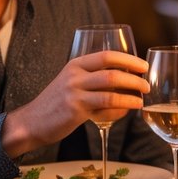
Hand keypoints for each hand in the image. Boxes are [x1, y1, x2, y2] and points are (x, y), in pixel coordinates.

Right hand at [0, 50, 148, 157]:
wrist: (31, 122)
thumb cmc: (56, 103)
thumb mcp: (71, 82)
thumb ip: (92, 78)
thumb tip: (125, 79)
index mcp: (75, 64)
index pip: (107, 56)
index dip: (129, 60)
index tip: (143, 66)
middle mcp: (74, 76)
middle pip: (112, 72)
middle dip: (134, 79)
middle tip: (146, 85)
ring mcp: (74, 93)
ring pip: (110, 91)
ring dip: (131, 95)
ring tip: (141, 99)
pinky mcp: (75, 111)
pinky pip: (104, 108)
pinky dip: (120, 109)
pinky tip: (127, 111)